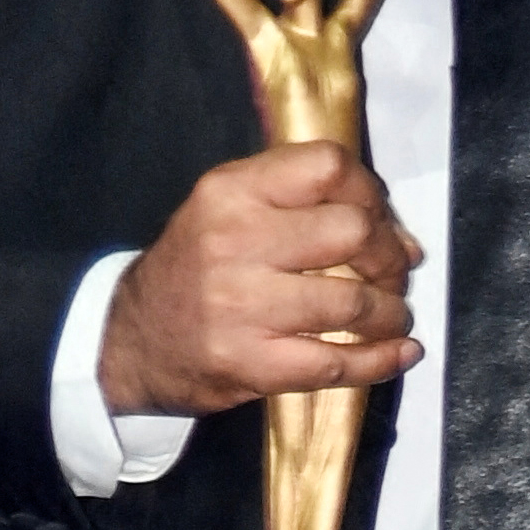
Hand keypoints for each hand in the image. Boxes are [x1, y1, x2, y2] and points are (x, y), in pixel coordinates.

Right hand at [99, 140, 424, 415]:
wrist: (128, 342)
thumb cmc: (196, 266)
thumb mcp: (229, 208)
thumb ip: (303, 204)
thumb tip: (401, 238)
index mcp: (232, 190)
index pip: (329, 167)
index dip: (372, 192)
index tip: (382, 220)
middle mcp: (234, 240)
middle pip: (351, 231)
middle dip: (389, 256)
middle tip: (393, 274)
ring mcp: (239, 305)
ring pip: (351, 301)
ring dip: (390, 312)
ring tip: (393, 316)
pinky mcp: (246, 363)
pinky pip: (334, 363)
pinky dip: (380, 360)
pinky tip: (400, 354)